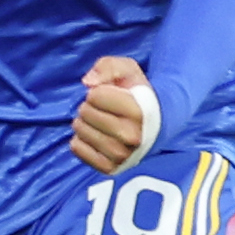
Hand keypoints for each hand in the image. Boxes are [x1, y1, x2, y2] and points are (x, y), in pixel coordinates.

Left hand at [69, 54, 158, 170]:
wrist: (157, 123)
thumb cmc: (138, 94)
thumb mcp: (128, 70)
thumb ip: (107, 66)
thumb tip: (87, 83)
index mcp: (139, 112)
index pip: (94, 95)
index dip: (99, 91)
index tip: (113, 96)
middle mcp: (132, 137)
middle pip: (85, 113)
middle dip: (89, 106)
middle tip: (105, 110)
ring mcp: (122, 155)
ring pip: (80, 131)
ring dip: (84, 123)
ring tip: (100, 122)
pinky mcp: (110, 167)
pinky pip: (77, 149)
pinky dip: (80, 140)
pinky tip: (94, 136)